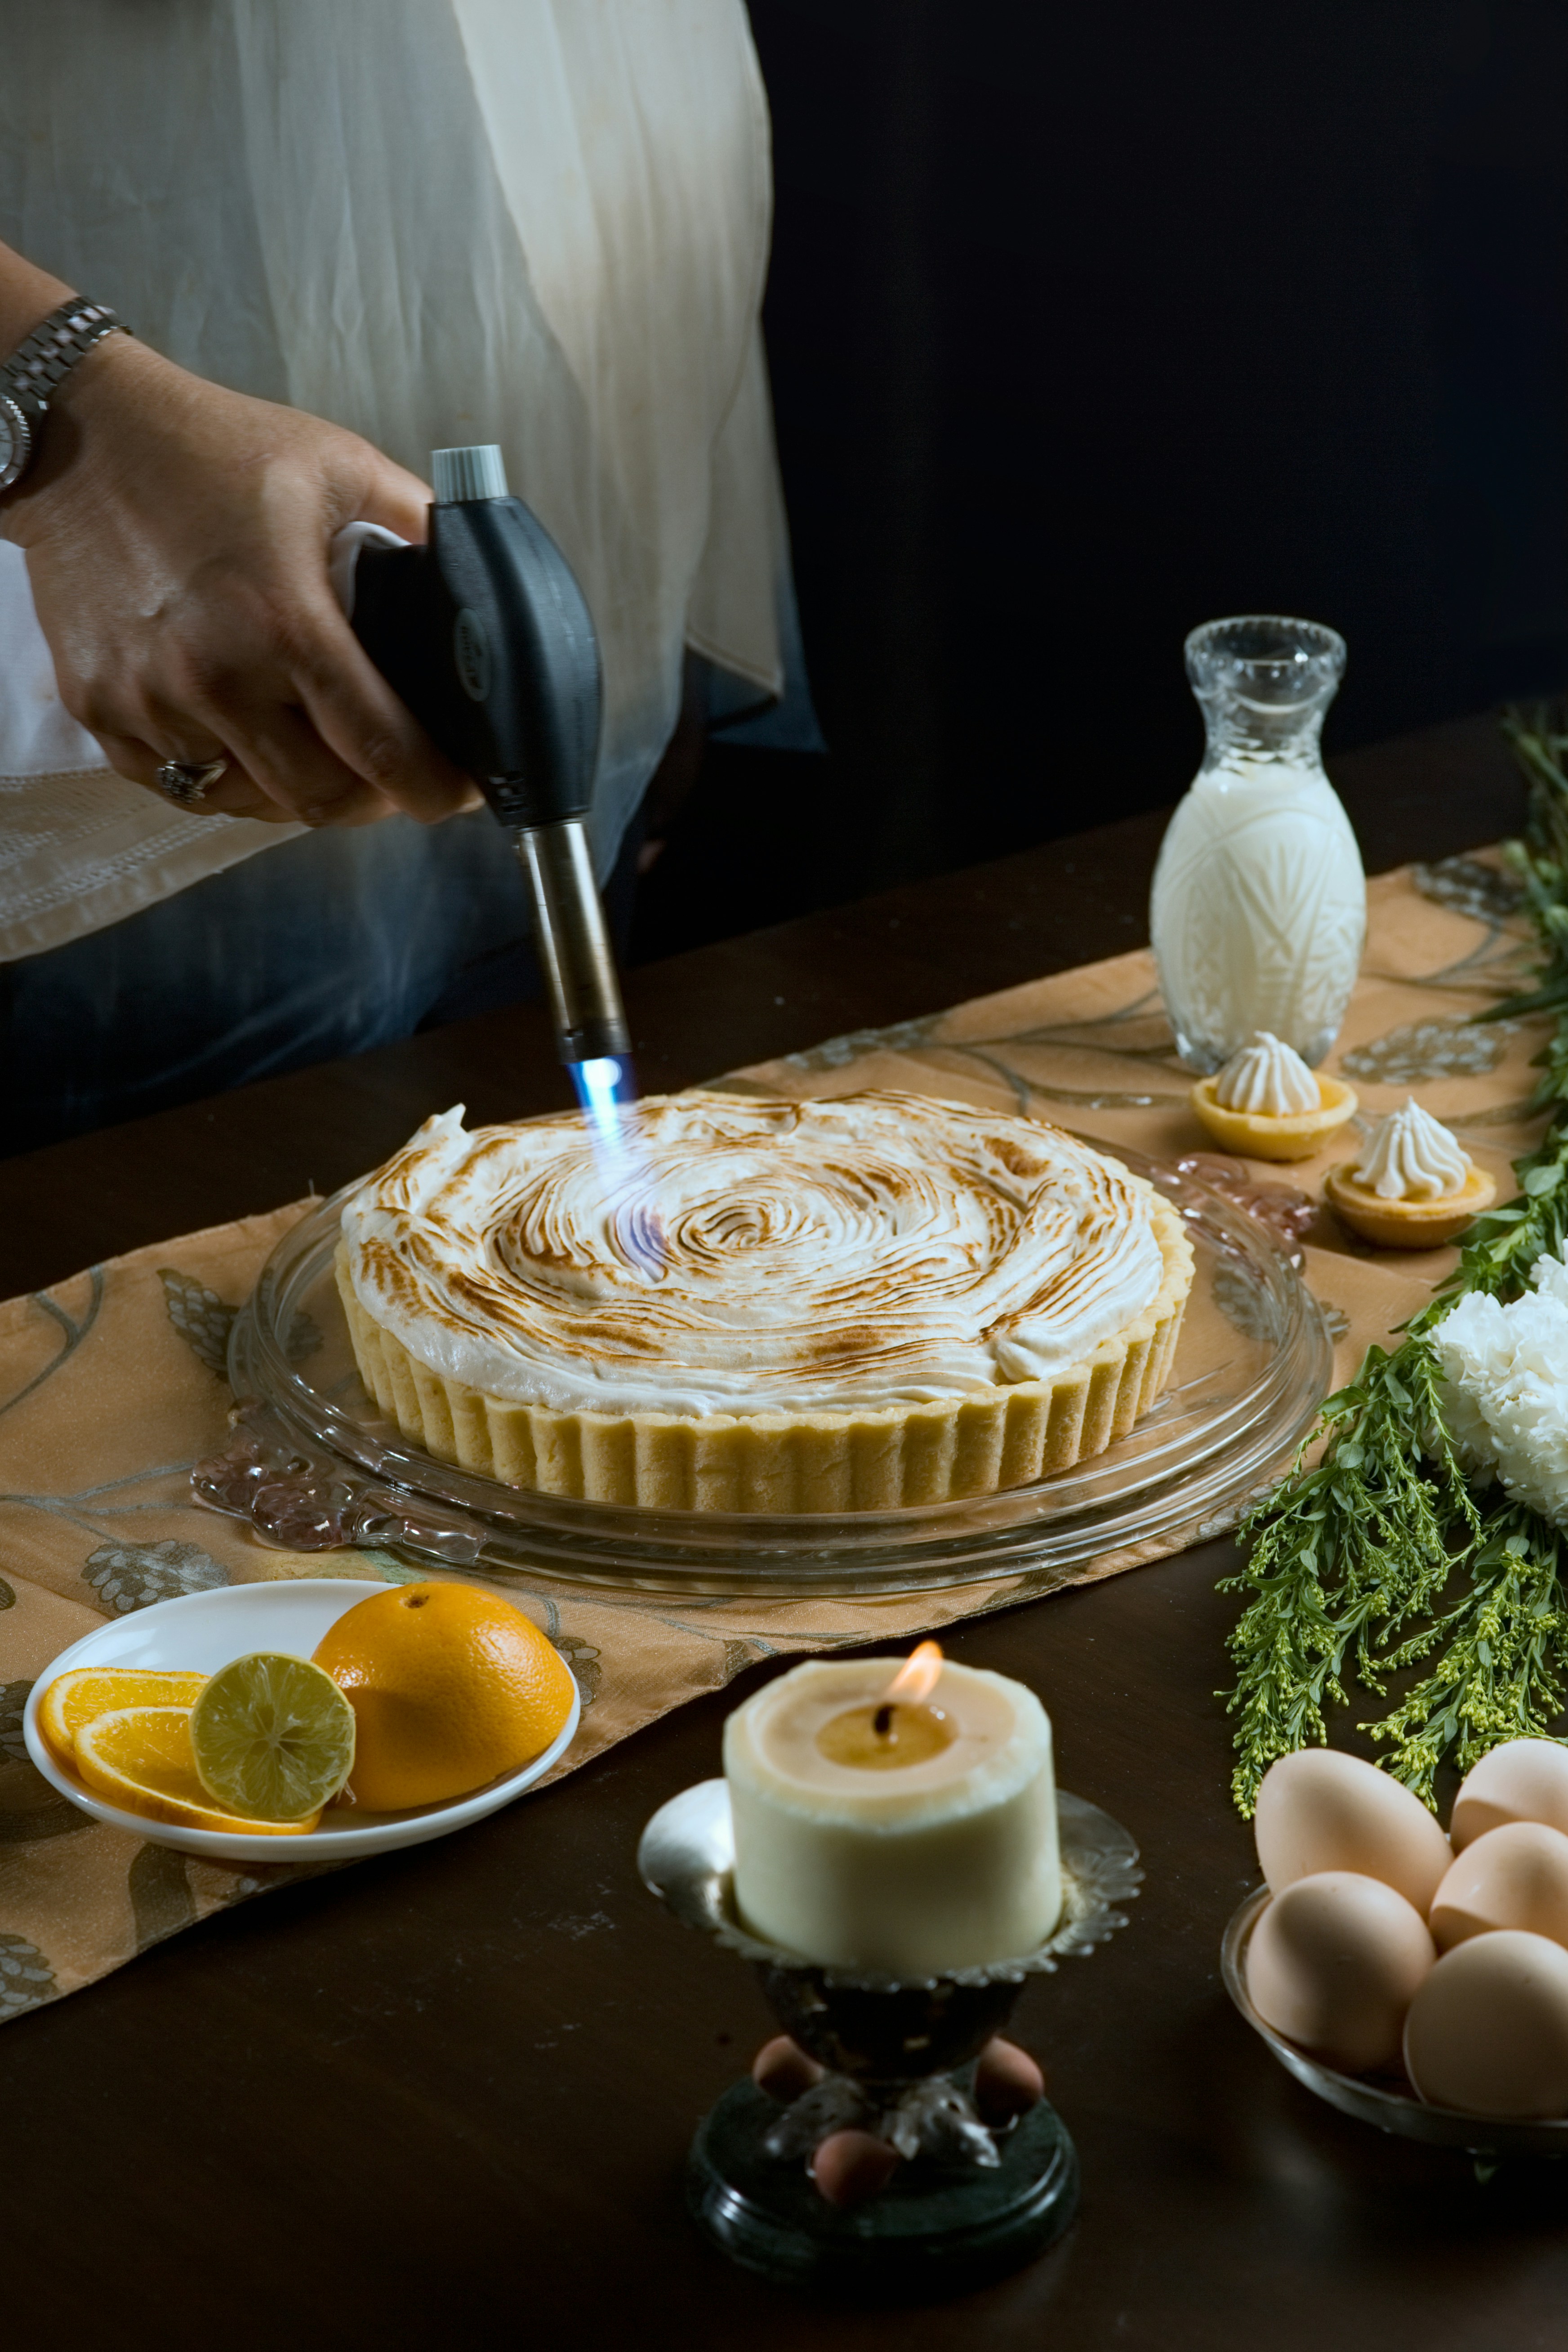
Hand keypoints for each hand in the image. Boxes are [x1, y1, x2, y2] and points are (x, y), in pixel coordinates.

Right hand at [3, 334, 479, 826]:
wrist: (78, 436)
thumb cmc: (210, 448)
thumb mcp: (338, 466)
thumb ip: (416, 528)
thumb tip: (476, 585)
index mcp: (283, 623)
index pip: (381, 751)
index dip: (436, 788)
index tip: (459, 790)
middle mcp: (212, 678)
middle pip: (320, 800)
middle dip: (374, 798)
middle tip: (395, 769)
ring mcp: (149, 703)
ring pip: (251, 802)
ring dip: (298, 787)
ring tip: (321, 745)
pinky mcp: (101, 712)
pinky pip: (183, 784)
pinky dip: (228, 775)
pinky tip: (247, 732)